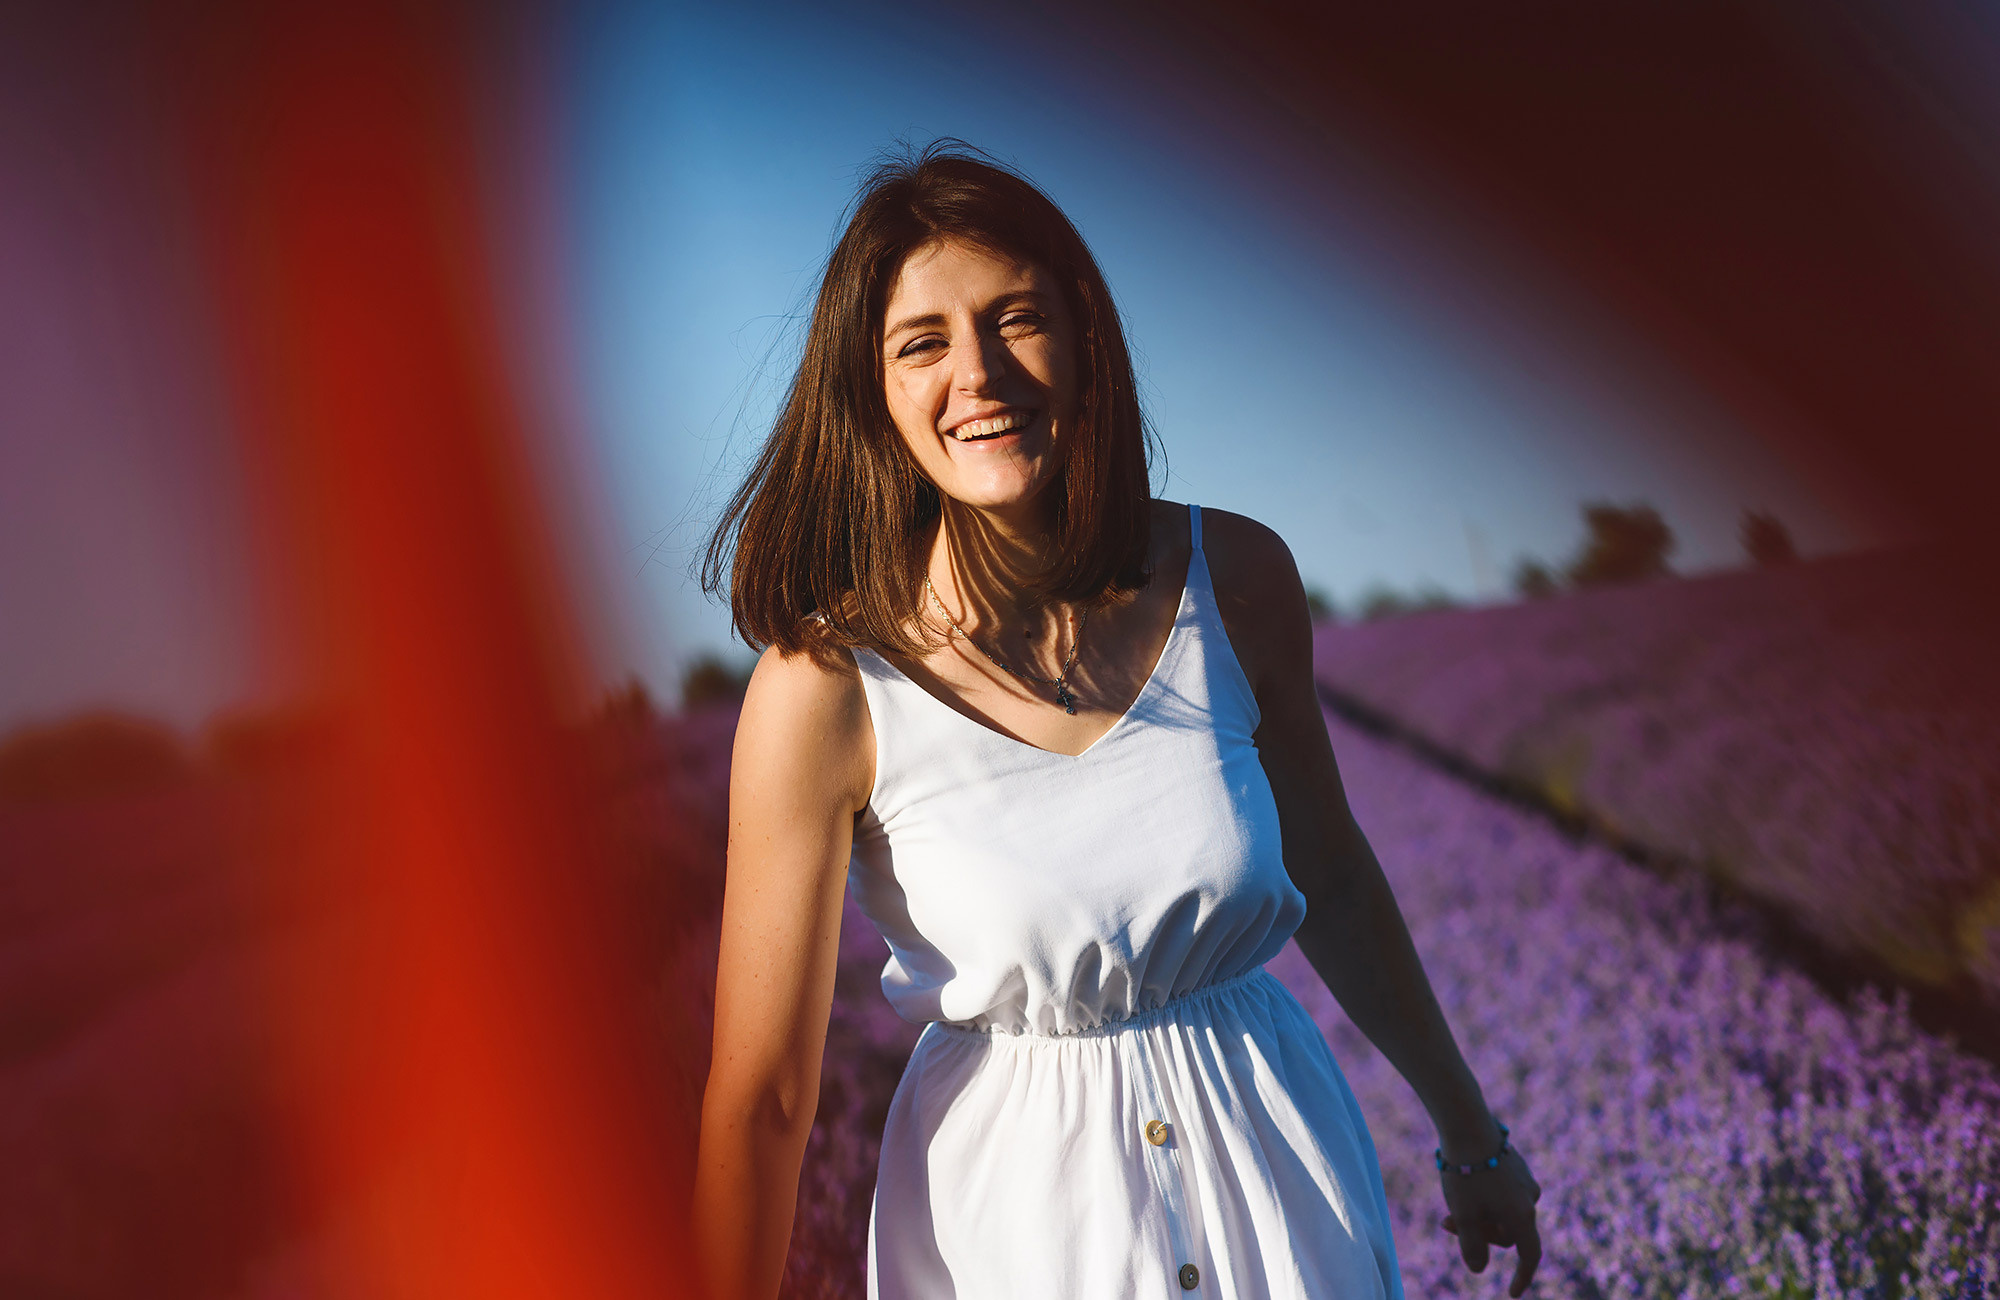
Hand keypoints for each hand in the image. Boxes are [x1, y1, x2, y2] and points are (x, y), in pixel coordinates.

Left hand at [1438, 1146, 1542, 1296]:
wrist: (1467, 1124)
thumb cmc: (1466, 1173)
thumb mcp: (1464, 1216)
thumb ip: (1472, 1247)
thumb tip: (1479, 1268)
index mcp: (1522, 1216)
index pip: (1529, 1255)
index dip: (1522, 1276)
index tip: (1511, 1292)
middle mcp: (1530, 1198)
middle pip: (1507, 1232)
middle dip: (1479, 1233)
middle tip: (1446, 1224)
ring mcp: (1523, 1179)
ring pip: (1501, 1210)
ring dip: (1478, 1215)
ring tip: (1449, 1204)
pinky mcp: (1513, 1163)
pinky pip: (1501, 1191)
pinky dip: (1482, 1197)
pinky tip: (1461, 1183)